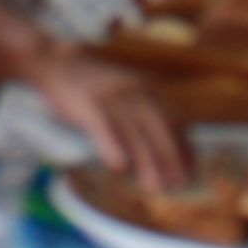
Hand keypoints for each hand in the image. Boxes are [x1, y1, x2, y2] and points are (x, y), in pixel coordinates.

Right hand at [26, 44, 191, 190]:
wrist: (56, 62)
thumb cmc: (93, 85)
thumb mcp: (125, 91)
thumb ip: (144, 111)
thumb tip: (164, 144)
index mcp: (146, 87)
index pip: (173, 118)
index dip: (183, 145)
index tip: (191, 170)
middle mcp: (133, 89)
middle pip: (158, 125)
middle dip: (170, 156)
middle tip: (178, 184)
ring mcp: (110, 95)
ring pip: (133, 131)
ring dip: (146, 160)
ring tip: (154, 185)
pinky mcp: (87, 103)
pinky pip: (103, 126)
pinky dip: (112, 146)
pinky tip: (119, 167)